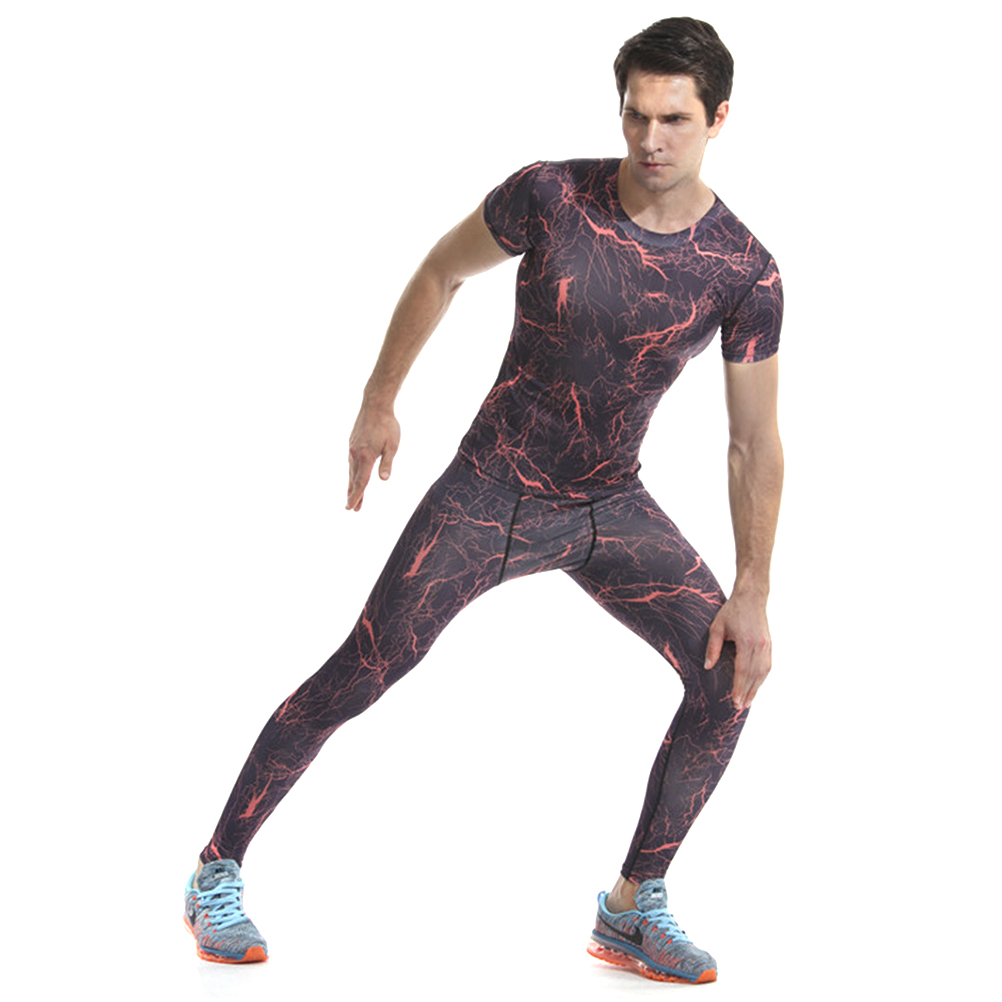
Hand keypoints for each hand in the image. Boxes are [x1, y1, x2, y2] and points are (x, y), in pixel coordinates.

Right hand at [346, 401, 399, 510]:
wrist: (375, 405)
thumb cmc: (387, 425)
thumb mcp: (393, 445)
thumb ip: (387, 463)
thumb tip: (384, 479)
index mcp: (366, 457)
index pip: (361, 482)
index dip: (357, 496)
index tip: (352, 507)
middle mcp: (356, 454)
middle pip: (354, 479)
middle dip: (353, 495)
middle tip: (351, 509)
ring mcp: (352, 448)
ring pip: (351, 471)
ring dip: (351, 485)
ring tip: (351, 496)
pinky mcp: (352, 443)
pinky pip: (351, 462)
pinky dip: (351, 473)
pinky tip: (353, 476)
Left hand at [703, 592, 771, 709]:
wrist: (752, 597)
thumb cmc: (732, 611)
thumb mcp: (717, 627)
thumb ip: (713, 647)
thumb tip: (708, 667)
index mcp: (747, 641)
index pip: (742, 670)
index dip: (739, 687)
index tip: (735, 701)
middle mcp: (760, 646)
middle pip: (754, 675)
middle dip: (748, 692)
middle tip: (741, 707)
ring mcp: (767, 645)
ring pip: (763, 672)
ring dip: (757, 688)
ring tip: (749, 702)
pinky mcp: (770, 645)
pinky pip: (767, 666)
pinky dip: (762, 678)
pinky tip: (756, 686)